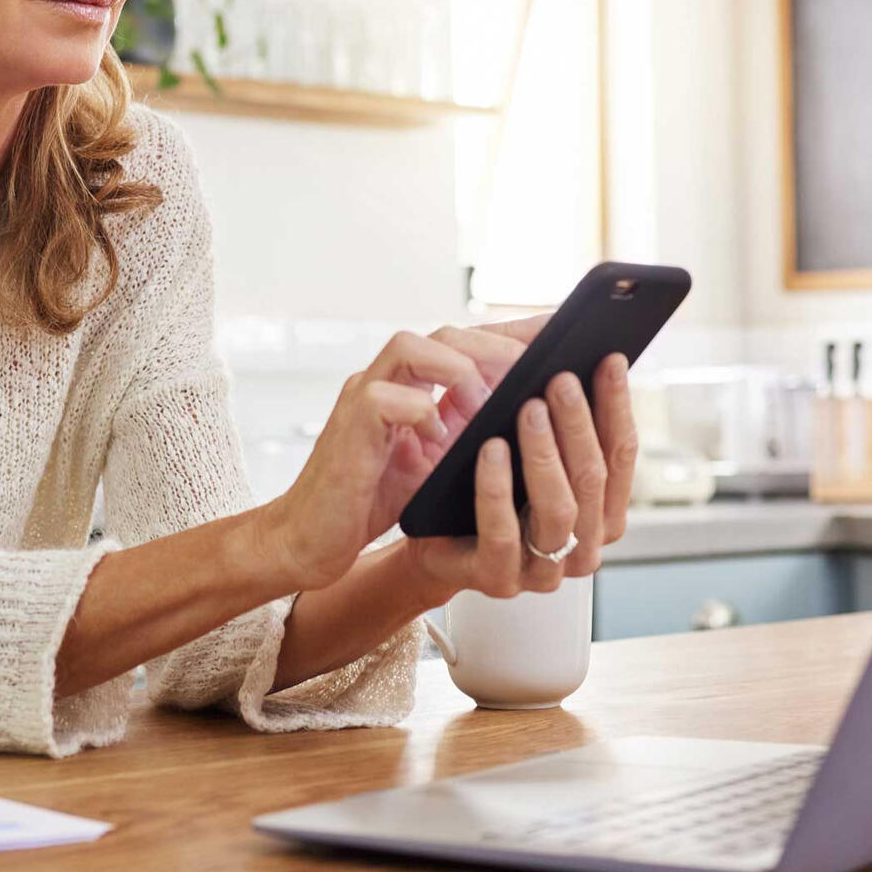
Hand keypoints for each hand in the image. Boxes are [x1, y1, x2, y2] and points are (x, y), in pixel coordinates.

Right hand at [258, 317, 555, 590]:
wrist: (310, 539)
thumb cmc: (372, 500)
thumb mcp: (434, 461)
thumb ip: (466, 431)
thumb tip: (529, 416)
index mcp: (410, 384)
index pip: (466, 341)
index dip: (512, 334)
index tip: (561, 333)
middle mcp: (385, 379)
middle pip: (443, 333)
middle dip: (496, 346)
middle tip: (538, 368)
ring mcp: (362, 397)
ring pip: (411, 347)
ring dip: (460, 371)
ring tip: (490, 404)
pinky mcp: (348, 427)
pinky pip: (385, 400)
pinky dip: (421, 414)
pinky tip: (441, 439)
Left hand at [401, 350, 639, 604]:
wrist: (424, 533)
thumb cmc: (477, 478)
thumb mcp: (516, 436)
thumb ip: (549, 401)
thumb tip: (565, 333)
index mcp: (599, 511)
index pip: (621, 455)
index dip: (618, 405)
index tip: (609, 358)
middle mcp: (582, 545)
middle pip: (593, 479)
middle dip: (578, 424)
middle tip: (560, 378)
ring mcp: (543, 571)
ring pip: (559, 511)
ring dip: (545, 454)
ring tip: (528, 408)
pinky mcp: (497, 580)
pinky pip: (503, 534)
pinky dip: (497, 488)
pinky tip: (490, 449)